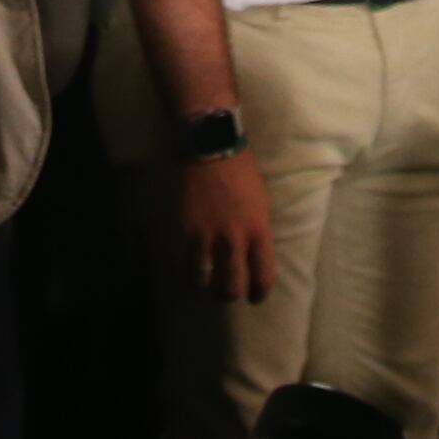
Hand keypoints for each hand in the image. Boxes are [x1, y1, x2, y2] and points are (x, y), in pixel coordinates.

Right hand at [167, 150, 276, 302]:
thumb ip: (256, 231)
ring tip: (198, 280)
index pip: (263, 276)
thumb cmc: (239, 167)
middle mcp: (232, 239)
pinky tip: (179, 264)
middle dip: (227, 294)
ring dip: (200, 283)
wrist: (209, 141)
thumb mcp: (260, 202)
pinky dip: (177, 268)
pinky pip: (176, 264)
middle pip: (230, 288)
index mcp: (257, 230)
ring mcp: (203, 236)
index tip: (254, 297)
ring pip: (200, 281)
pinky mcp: (179, 228)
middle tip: (222, 290)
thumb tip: (250, 255)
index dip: (258, 293)